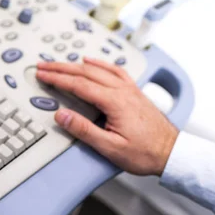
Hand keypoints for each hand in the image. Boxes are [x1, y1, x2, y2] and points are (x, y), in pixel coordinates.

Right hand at [36, 57, 178, 175]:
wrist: (172, 152)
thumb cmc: (145, 153)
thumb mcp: (110, 147)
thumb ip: (84, 130)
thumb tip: (61, 116)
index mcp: (114, 102)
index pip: (78, 84)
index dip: (57, 79)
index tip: (42, 76)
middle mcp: (122, 91)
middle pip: (85, 72)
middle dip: (61, 68)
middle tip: (43, 66)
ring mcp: (129, 89)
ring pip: (98, 69)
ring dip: (75, 64)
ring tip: (59, 63)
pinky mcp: (134, 92)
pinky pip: (114, 70)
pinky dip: (99, 64)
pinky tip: (91, 61)